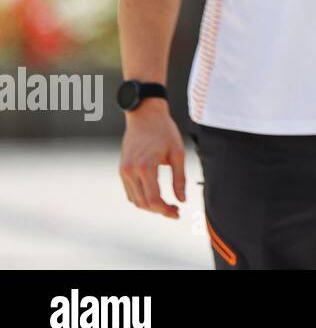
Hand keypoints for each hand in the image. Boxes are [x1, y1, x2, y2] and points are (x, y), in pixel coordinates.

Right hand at [119, 100, 186, 217]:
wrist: (145, 115)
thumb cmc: (164, 131)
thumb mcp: (177, 153)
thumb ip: (179, 179)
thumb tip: (182, 200)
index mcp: (145, 167)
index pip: (153, 199)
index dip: (165, 210)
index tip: (177, 212)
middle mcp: (130, 171)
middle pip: (142, 203)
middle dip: (159, 210)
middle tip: (175, 210)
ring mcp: (123, 171)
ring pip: (134, 200)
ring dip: (150, 206)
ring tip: (167, 204)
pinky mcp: (122, 169)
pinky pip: (130, 191)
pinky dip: (141, 197)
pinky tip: (156, 195)